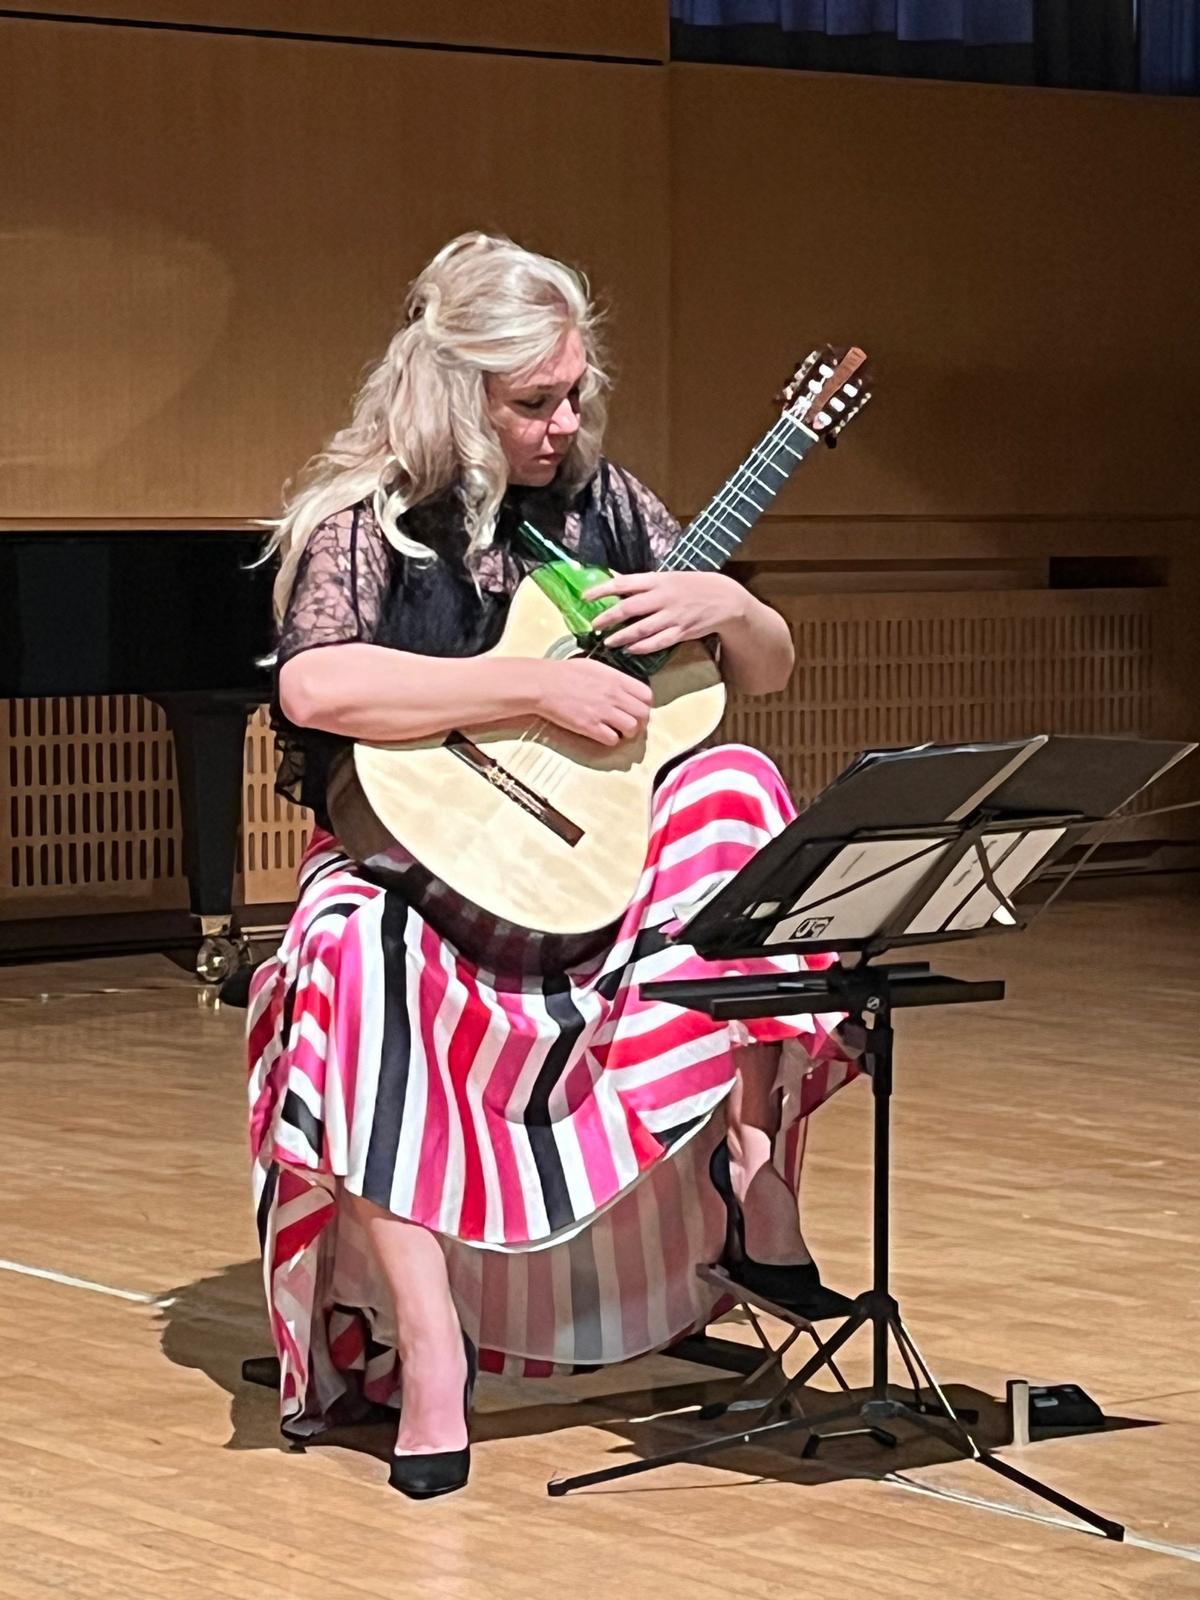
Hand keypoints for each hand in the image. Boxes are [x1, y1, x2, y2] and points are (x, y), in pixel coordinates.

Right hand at [531, 657, 653, 746]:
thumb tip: (625, 687)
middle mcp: (614, 695)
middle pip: (643, 714)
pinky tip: (602, 734)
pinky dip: (611, 740)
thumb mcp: (594, 666)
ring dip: (627, 733)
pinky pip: (613, 740)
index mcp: (616, 679)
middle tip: (629, 723)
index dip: (644, 704)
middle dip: (640, 721)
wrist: (543, 684)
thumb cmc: (564, 672)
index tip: (636, 708)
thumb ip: (614, 677)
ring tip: (617, 731)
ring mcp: (603, 712)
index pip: (647, 695)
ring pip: (632, 729)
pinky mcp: (590, 727)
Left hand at [583, 571, 746, 653]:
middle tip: (593, 625)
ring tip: (608, 641)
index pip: (623, 583)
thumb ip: (645, 584)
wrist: (724, 598)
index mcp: (657, 580)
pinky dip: (642, 647)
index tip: (585, 597)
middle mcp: (663, 597)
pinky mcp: (681, 631)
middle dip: (608, 618)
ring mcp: (673, 616)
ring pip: (641, 629)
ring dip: (622, 636)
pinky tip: (630, 649)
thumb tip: (617, 586)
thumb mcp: (669, 578)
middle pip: (629, 608)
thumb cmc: (692, 586)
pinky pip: (658, 642)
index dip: (602, 590)